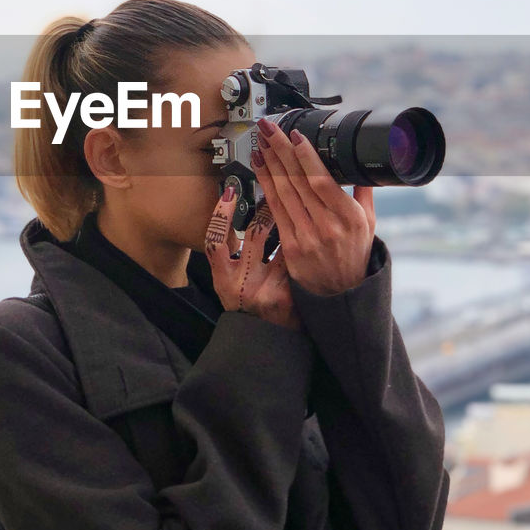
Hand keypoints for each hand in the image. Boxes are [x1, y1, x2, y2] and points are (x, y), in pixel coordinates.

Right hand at [204, 187, 300, 329]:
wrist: (265, 339)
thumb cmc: (247, 302)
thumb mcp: (228, 281)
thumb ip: (232, 252)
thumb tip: (236, 210)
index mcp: (223, 277)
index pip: (216, 240)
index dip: (221, 215)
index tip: (231, 191)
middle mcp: (241, 284)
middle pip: (254, 234)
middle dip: (268, 208)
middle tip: (277, 189)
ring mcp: (265, 290)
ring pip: (282, 245)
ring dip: (293, 224)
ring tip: (299, 205)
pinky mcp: (287, 297)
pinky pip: (297, 262)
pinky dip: (304, 246)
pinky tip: (313, 234)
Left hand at [252, 119, 375, 296]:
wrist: (342, 293)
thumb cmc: (356, 255)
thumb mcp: (370, 223)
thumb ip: (364, 192)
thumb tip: (361, 165)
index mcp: (349, 217)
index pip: (322, 181)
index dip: (305, 156)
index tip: (295, 135)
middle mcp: (326, 226)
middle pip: (297, 181)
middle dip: (280, 150)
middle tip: (268, 128)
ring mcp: (306, 237)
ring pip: (282, 193)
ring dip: (269, 164)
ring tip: (260, 142)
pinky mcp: (289, 246)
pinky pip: (274, 210)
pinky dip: (265, 186)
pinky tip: (259, 168)